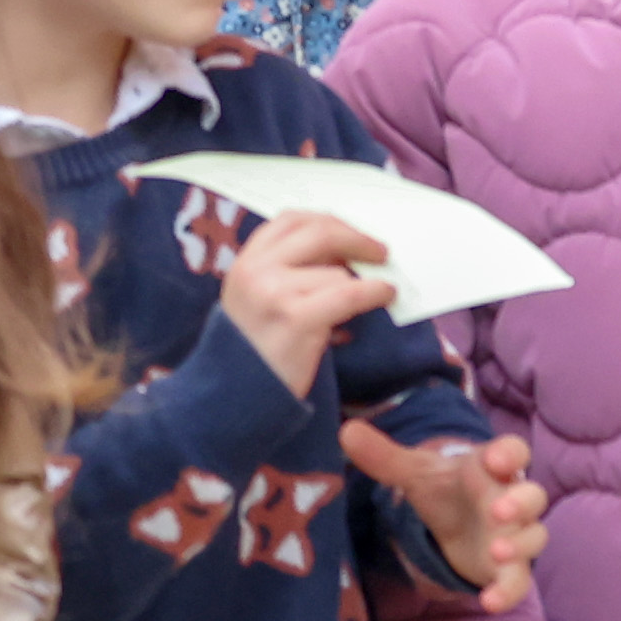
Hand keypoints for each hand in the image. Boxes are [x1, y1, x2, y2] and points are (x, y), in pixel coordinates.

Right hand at [219, 214, 395, 396]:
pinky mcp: (296, 318)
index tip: (351, 232)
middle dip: (356, 237)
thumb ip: (287, 270)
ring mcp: (274, 292)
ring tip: (365, 300)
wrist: (235, 400)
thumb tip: (347, 249)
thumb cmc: (255, 353)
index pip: (292, 220)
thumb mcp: (256, 300)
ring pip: (337, 271)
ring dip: (359, 283)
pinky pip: (350, 293)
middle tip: (381, 251)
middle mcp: (256, 271)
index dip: (328, 221)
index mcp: (246, 262)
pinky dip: (375, 292)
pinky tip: (385, 295)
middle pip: (319, 231)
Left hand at [351, 426, 546, 615]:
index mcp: (492, 467)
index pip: (513, 451)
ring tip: (496, 551)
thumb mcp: (415, 473)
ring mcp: (515, 535)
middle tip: (498, 509)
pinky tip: (489, 602)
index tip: (496, 458)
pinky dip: (509, 592)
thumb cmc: (445, 490)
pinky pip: (520, 581)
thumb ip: (384, 455)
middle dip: (520, 501)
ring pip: (534, 536)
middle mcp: (510, 499)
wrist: (458, 525)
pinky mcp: (510, 569)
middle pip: (532, 495)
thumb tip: (346, 431)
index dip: (508, 453)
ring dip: (520, 543)